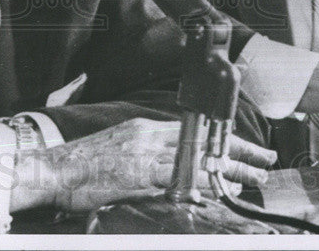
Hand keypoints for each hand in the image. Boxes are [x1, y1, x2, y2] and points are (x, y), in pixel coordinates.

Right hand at [12, 117, 276, 212]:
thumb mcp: (120, 151)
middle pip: (204, 140)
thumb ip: (148, 158)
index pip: (194, 130)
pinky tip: (219, 188)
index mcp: (145, 129)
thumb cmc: (82, 165)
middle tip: (265, 159)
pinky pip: (178, 176)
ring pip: (199, 157)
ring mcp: (145, 153)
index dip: (222, 138)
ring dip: (229, 168)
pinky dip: (201, 181)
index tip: (245, 146)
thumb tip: (171, 171)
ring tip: (254, 177)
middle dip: (238, 151)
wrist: (53, 168)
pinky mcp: (138, 172)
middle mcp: (149, 135)